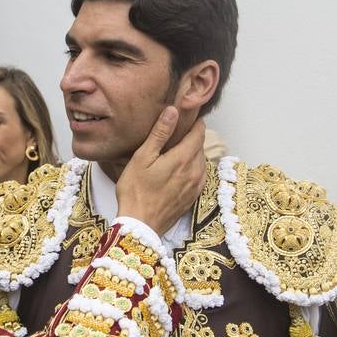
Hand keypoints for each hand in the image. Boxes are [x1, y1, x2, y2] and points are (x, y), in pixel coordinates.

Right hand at [114, 107, 206, 235]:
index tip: (185, 118)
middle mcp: (196, 170)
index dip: (194, 122)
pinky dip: (192, 168)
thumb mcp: (143, 158)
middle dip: (191, 137)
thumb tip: (173, 111)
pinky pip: (199, 175)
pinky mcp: (194, 196)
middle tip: (175, 134)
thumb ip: (160, 133)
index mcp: (184, 158)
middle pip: (200, 145)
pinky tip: (178, 171)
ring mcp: (197, 185)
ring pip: (200, 160)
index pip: (199, 132)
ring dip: (191, 154)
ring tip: (175, 153)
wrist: (140, 224)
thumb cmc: (136, 190)